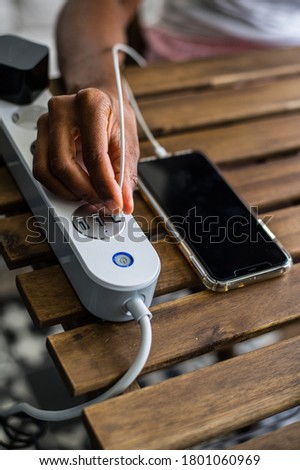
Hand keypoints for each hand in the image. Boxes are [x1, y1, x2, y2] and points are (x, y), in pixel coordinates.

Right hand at [32, 87, 138, 213]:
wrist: (101, 102)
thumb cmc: (114, 118)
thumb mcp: (128, 142)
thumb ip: (125, 174)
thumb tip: (124, 202)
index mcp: (90, 104)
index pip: (93, 154)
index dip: (105, 185)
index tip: (115, 202)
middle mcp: (62, 109)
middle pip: (64, 165)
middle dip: (85, 192)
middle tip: (102, 202)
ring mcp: (46, 121)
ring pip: (46, 170)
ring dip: (69, 192)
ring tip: (91, 196)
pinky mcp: (39, 135)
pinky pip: (41, 170)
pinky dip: (59, 187)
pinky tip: (76, 189)